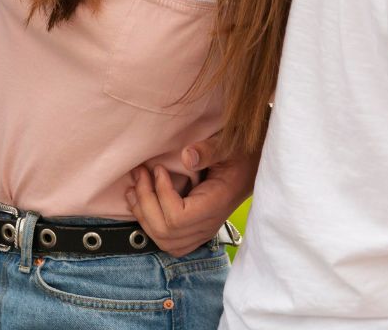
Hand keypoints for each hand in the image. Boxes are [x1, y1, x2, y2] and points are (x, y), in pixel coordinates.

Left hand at [123, 131, 258, 256]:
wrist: (253, 169)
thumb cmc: (240, 154)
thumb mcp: (229, 146)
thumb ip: (209, 150)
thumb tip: (186, 156)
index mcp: (216, 205)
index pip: (178, 218)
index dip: (162, 195)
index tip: (158, 169)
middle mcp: (208, 225)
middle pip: (167, 232)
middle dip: (145, 202)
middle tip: (139, 173)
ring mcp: (202, 232)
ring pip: (165, 241)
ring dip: (143, 215)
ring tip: (134, 187)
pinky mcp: (196, 231)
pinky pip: (169, 242)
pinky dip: (150, 225)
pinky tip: (142, 202)